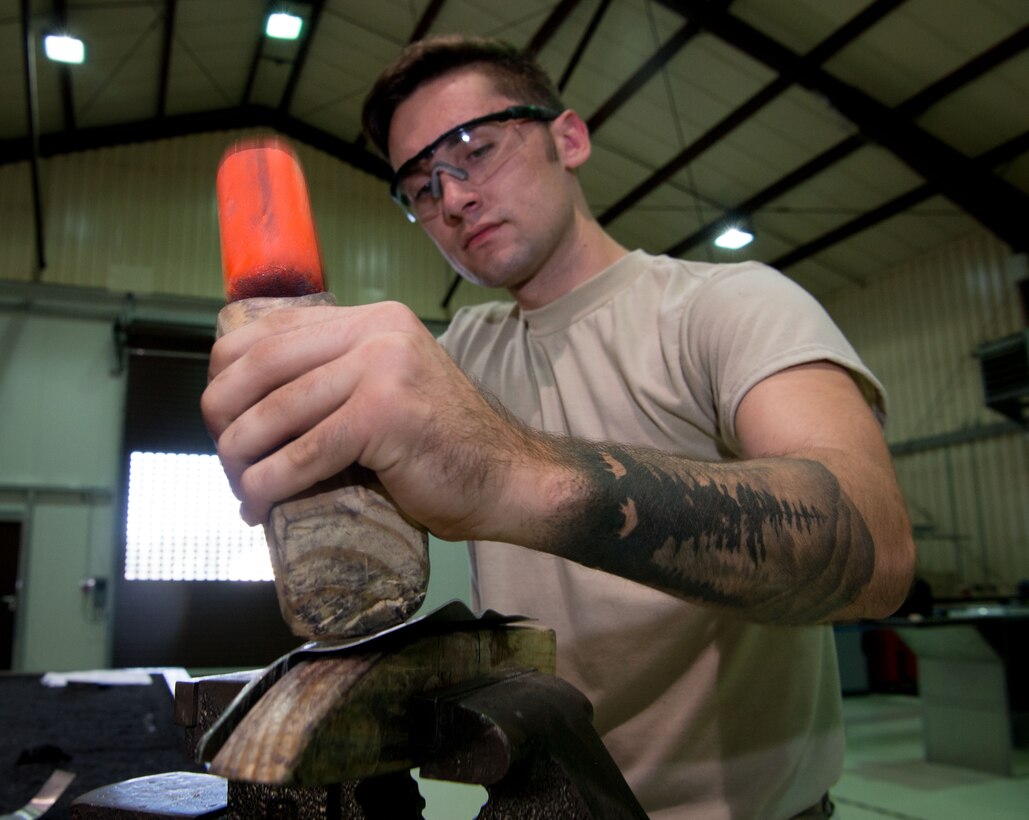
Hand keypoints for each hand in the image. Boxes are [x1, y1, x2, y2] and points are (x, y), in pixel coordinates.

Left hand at [202, 301, 563, 537]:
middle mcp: (377, 331)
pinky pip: (303, 454)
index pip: (269, 330)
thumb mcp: (387, 388)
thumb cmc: (444, 447)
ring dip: (239, 459)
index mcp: (372, 319)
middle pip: (260, 365)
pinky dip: (268, 486)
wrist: (509, 478)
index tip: (221, 416)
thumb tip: (252, 403)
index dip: (226, 374)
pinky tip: (259, 507)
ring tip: (239, 489)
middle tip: (224, 459)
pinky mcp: (386, 415)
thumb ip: (337, 377)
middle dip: (222, 418)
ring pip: (276, 412)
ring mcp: (384, 369)